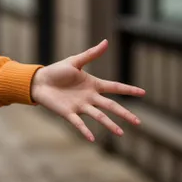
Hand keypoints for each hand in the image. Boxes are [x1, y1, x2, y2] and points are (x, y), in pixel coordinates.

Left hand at [30, 39, 144, 141]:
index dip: (128, 90)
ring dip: (109, 124)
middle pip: (111, 106)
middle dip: (124, 113)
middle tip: (138, 122)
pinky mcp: (69, 113)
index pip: (114, 87)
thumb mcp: (74, 61)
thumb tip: (106, 41)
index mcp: (93, 85)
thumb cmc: (56, 71)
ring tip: (120, 133)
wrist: (38, 81)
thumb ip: (91, 54)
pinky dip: (85, 131)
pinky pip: (79, 123)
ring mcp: (80, 106)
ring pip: (98, 116)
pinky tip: (92, 139)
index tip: (143, 93)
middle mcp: (90, 97)